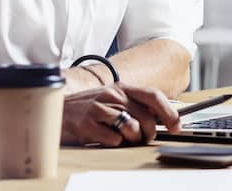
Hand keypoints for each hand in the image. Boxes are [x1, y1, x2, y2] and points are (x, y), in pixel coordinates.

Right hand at [60, 83, 181, 146]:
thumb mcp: (112, 100)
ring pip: (131, 129)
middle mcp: (112, 95)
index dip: (169, 112)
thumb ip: (133, 105)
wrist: (56, 111)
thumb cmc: (87, 108)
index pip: (153, 96)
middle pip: (146, 118)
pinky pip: (114, 140)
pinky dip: (113, 143)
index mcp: (121, 88)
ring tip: (119, 136)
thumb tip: (160, 118)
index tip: (176, 126)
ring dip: (130, 139)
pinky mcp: (88, 124)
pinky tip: (103, 137)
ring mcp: (99, 109)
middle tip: (140, 138)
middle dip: (148, 133)